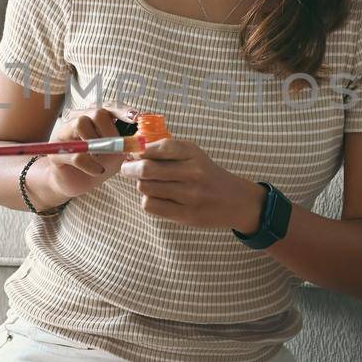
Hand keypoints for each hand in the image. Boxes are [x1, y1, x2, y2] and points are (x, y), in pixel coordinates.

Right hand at [30, 104, 133, 206]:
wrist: (73, 183)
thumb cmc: (96, 165)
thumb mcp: (115, 157)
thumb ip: (124, 147)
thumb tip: (137, 141)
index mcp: (95, 119)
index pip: (110, 108)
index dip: (123, 112)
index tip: (137, 118)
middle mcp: (78, 120)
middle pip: (97, 112)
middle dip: (111, 131)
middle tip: (116, 148)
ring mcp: (65, 134)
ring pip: (81, 124)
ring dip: (98, 145)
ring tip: (102, 160)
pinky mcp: (56, 151)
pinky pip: (77, 153)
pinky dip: (91, 164)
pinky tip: (97, 171)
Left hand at [119, 132, 265, 231]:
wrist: (235, 201)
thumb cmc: (207, 175)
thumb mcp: (193, 155)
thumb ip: (167, 151)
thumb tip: (134, 151)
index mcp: (193, 153)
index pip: (158, 147)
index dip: (139, 150)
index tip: (132, 152)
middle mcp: (192, 173)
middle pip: (146, 169)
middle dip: (130, 168)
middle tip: (127, 168)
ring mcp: (189, 195)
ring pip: (146, 187)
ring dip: (141, 184)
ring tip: (147, 183)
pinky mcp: (185, 214)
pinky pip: (151, 205)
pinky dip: (148, 199)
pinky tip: (156, 197)